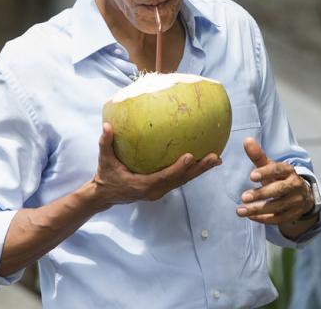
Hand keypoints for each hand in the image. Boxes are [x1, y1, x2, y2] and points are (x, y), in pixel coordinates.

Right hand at [92, 123, 220, 208]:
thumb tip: (107, 125)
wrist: (105, 195)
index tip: (190, 157)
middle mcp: (155, 191)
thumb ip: (105, 143)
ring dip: (200, 170)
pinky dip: (192, 170)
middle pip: (181, 180)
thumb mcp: (104, 160)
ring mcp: (160, 191)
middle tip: (215, 157)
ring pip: (183, 180)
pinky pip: (180, 179)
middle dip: (199, 169)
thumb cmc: (105, 176)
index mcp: (143, 185)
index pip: (164, 177)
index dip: (178, 168)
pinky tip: (203, 160)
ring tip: (216, 159)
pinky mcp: (162, 188)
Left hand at [236, 137, 313, 224]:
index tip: (251, 176)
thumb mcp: (271, 167)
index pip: (278, 170)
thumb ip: (258, 156)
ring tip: (240, 210)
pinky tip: (250, 216)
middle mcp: (294, 185)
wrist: (302, 195)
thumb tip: (246, 140)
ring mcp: (295, 201)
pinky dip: (263, 218)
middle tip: (244, 197)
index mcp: (288, 170)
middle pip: (278, 190)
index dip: (265, 172)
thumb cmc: (281, 178)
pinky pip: (278, 218)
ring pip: (277, 206)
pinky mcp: (293, 214)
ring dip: (258, 209)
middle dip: (261, 194)